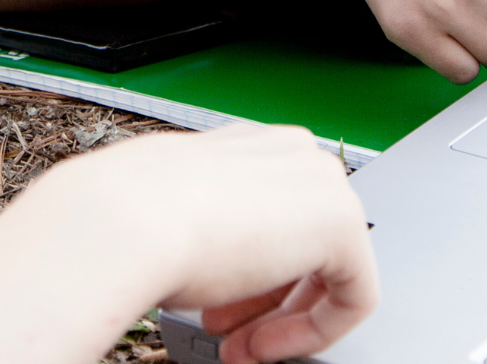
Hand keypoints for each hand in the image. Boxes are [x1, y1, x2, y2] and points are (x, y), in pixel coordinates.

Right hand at [58, 125, 376, 363]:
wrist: (135, 218)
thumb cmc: (143, 213)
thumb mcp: (186, 215)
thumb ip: (219, 224)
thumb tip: (221, 257)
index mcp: (254, 143)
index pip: (275, 216)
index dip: (249, 278)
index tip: (221, 312)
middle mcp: (294, 153)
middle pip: (302, 245)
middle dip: (264, 301)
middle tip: (228, 333)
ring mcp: (324, 182)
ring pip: (326, 271)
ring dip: (280, 319)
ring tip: (237, 347)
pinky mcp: (344, 224)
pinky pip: (351, 295)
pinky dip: (312, 330)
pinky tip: (264, 344)